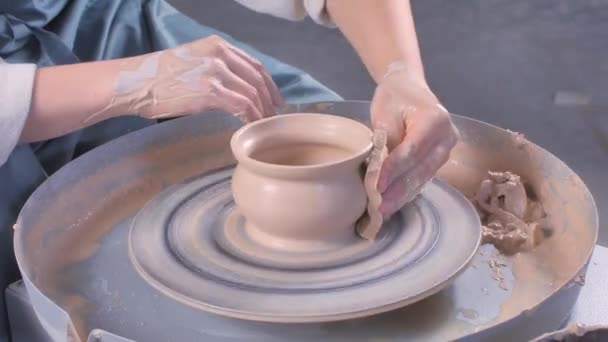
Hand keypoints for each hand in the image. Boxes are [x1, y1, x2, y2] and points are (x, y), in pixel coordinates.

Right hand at [88, 35, 283, 122]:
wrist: (136, 83)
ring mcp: (216, 72)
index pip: (254, 64)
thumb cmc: (159, 77)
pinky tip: (250, 126)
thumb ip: (216, 67)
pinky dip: (250, 117)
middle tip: (275, 116)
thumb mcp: (193, 61)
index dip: (269, 84)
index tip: (275, 99)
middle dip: (270, 100)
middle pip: (258, 79)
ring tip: (263, 125)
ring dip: (261, 112)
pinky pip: (241, 106)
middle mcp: (220, 54)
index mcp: (218, 45)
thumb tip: (235, 87)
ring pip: (252, 93)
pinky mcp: (210, 91)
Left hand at [371, 62, 458, 217]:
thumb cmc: (394, 98)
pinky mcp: (440, 158)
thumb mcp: (384, 116)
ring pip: (422, 177)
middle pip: (419, 169)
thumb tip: (378, 175)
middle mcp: (447, 136)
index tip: (375, 188)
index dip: (392, 172)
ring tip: (382, 212)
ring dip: (401, 196)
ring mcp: (447, 149)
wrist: (408, 86)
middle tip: (377, 210)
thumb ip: (385, 143)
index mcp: (435, 120)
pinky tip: (392, 203)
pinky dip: (407, 190)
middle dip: (396, 192)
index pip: (410, 152)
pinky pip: (423, 177)